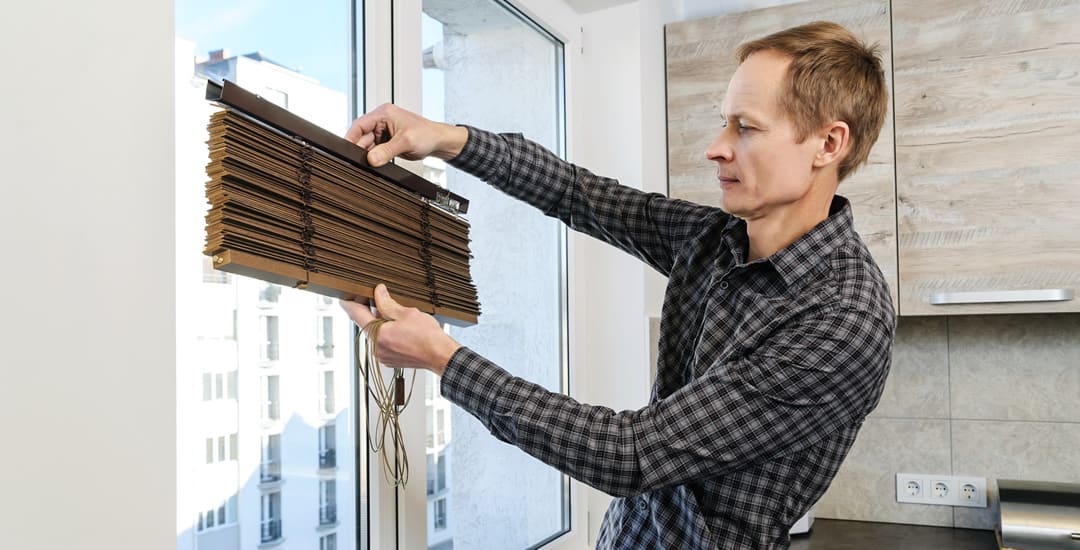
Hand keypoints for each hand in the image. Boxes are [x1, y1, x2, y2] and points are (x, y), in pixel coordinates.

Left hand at [340, 284, 461, 375]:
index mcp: (377, 334)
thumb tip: (378, 293)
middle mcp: (376, 348)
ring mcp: (383, 356)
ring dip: (380, 323)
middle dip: (371, 311)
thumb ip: (387, 303)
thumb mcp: (406, 313)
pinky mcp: (390, 360)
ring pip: (375, 334)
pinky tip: (400, 329)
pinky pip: (382, 343)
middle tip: (379, 299)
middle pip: (366, 324)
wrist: (440, 355)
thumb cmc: (427, 337)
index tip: (347, 296)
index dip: (349, 302)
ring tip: (396, 316)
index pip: (355, 315)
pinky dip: (387, 334)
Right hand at [344, 103, 468, 166]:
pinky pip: (375, 150)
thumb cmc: (427, 134)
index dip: (351, 137)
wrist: (439, 142)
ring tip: (374, 161)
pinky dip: (375, 157)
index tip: (346, 149)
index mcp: (384, 113)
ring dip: (369, 154)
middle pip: (362, 136)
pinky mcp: (387, 141)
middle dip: (361, 149)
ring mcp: (384, 131)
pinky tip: (378, 161)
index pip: (360, 124)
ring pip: (368, 144)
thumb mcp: (406, 142)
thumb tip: (371, 159)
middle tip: (360, 161)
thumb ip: (386, 151)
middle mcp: (382, 121)